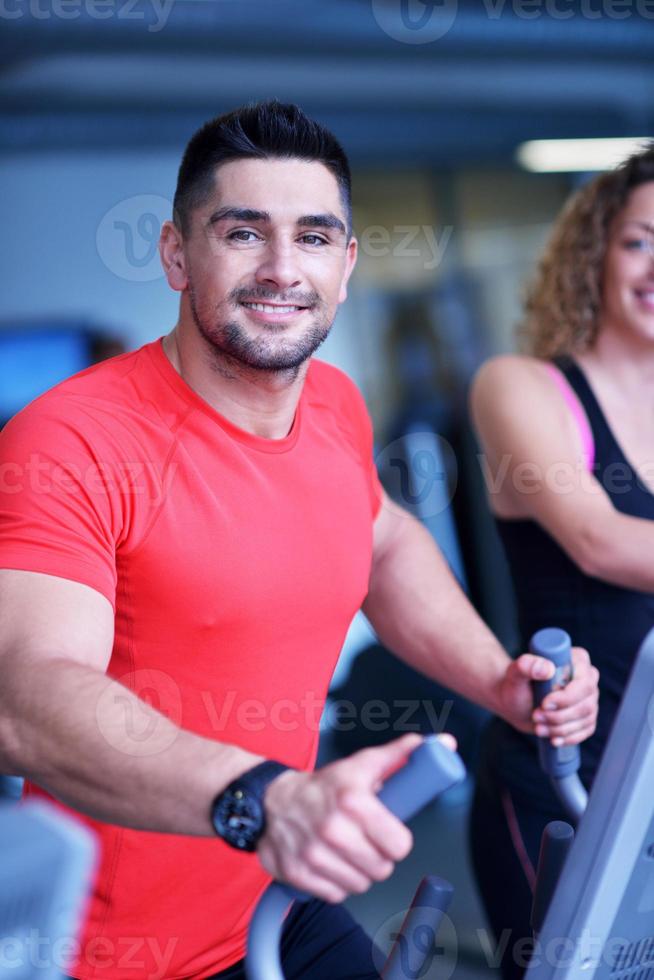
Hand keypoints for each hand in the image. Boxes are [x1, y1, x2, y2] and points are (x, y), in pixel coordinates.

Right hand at [257, 732, 455, 902]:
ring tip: (346, 849)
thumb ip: (403, 756)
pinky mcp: (297, 874)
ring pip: (360, 885)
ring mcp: (312, 854)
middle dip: (378, 857)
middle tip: (365, 839)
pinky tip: (329, 861)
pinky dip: (335, 883)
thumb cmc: (325, 786)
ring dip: (357, 871)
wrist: (272, 800)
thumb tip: (445, 744)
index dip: (397, 841)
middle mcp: (332, 829)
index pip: (400, 846)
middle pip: (381, 869)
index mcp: (353, 800)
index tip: (388, 832)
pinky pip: (335, 894)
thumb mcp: (363, 765)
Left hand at [498, 646, 598, 745]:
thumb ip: (526, 665)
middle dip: (559, 716)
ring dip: (560, 728)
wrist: (515, 701)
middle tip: (536, 716)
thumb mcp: (516, 673)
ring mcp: (589, 698)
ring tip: (538, 726)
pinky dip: (568, 737)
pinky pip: (586, 730)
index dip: (566, 698)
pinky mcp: (587, 716)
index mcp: (577, 660)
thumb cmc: (516, 684)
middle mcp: (588, 678)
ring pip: (586, 719)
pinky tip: (553, 739)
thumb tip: (547, 669)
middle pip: (586, 704)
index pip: (584, 683)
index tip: (544, 704)